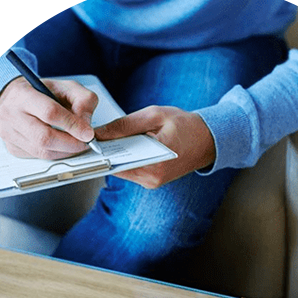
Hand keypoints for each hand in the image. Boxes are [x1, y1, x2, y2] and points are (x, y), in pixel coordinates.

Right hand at [0, 77, 97, 159]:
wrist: (15, 99)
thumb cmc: (41, 92)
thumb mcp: (66, 87)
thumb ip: (83, 100)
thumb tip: (86, 123)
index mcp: (23, 94)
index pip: (50, 113)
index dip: (73, 125)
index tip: (88, 133)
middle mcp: (11, 114)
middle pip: (45, 138)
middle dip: (71, 144)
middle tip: (85, 143)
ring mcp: (9, 133)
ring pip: (43, 152)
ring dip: (65, 152)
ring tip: (76, 144)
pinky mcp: (13, 148)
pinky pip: (39, 158)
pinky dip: (56, 155)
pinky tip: (62, 147)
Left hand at [94, 105, 215, 188]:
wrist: (208, 140)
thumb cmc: (185, 125)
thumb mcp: (154, 115)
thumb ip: (125, 124)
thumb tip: (99, 133)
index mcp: (154, 163)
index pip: (115, 163)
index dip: (100, 152)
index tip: (88, 140)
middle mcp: (152, 178)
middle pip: (116, 168)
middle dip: (106, 153)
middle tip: (97, 136)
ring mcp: (152, 182)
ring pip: (122, 170)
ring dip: (116, 156)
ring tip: (112, 139)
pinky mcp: (152, 181)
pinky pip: (131, 171)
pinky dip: (125, 159)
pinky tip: (125, 146)